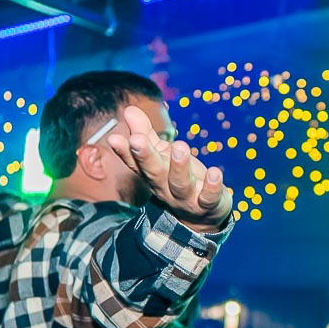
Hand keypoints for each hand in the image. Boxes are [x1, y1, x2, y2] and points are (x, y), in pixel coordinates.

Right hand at [106, 105, 232, 230]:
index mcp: (152, 174)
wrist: (202, 217)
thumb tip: (129, 110)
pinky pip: (209, 196)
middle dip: (145, 156)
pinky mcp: (207, 204)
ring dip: (179, 166)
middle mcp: (165, 188)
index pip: (135, 163)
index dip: (124, 152)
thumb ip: (146, 135)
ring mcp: (186, 198)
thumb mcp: (161, 157)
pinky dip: (212, 186)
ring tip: (181, 146)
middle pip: (153, 173)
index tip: (113, 138)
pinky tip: (215, 172)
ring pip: (180, 184)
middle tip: (137, 139)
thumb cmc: (177, 179)